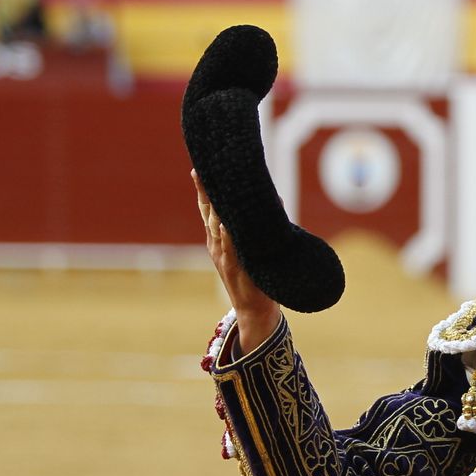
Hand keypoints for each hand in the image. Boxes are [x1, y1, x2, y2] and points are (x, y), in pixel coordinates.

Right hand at [193, 169, 279, 355]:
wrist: (255, 309)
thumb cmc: (257, 274)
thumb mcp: (254, 246)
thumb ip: (258, 226)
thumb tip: (274, 199)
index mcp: (219, 237)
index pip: (209, 208)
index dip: (204, 188)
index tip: (200, 167)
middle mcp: (216, 244)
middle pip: (208, 212)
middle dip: (205, 191)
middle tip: (201, 169)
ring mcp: (223, 255)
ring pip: (216, 226)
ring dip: (215, 207)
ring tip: (212, 186)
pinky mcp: (233, 268)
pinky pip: (230, 248)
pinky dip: (227, 236)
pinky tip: (225, 223)